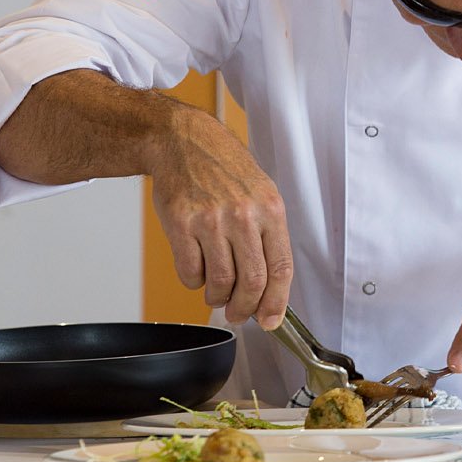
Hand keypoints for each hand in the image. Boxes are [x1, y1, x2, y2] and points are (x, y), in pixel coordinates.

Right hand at [146, 104, 292, 328]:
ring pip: (221, 282)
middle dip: (245, 308)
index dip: (277, 302)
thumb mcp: (261, 193)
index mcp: (270, 209)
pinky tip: (197, 270)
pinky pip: (190, 272)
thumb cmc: (224, 170)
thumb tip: (270, 289)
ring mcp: (211, 220)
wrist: (184, 141)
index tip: (270, 320)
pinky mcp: (181, 223)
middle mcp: (243, 215)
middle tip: (238, 314)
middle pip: (252, 281)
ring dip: (218, 297)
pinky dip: (194, 282)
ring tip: (216, 293)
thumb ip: (268, 237)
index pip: (281, 268)